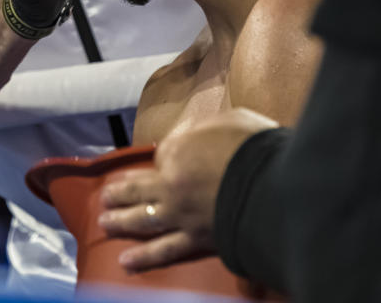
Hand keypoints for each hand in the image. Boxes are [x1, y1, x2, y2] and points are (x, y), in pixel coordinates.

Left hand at [98, 109, 277, 270]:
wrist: (276, 185)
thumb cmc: (256, 147)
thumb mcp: (229, 119)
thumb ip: (203, 127)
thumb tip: (190, 133)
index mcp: (177, 151)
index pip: (161, 155)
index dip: (162, 157)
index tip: (158, 161)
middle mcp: (171, 183)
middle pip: (138, 188)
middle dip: (119, 193)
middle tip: (105, 196)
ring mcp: (180, 213)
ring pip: (142, 218)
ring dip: (120, 220)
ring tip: (105, 222)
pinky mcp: (194, 239)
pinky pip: (165, 250)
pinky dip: (144, 257)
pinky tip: (126, 261)